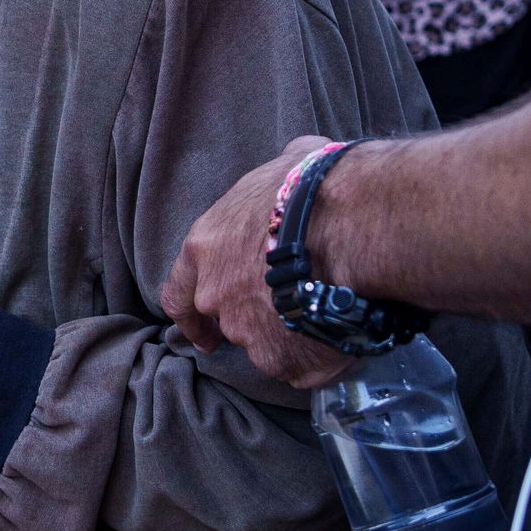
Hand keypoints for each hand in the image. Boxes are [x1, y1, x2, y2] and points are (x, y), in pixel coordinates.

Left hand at [161, 134, 355, 389]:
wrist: (352, 227)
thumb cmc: (317, 187)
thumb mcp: (287, 163)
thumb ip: (277, 185)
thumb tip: (297, 163)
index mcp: (206, 248)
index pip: (178, 294)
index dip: (191, 316)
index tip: (201, 332)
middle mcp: (217, 296)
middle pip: (226, 320)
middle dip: (253, 321)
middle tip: (286, 316)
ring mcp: (249, 334)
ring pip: (267, 346)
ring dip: (289, 336)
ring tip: (326, 313)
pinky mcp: (286, 362)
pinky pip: (302, 366)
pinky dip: (319, 357)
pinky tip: (341, 334)